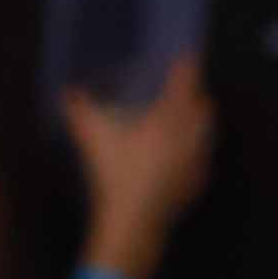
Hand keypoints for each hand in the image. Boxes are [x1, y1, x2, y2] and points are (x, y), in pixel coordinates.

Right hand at [61, 60, 212, 270]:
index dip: (187, 69)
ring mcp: (197, 163)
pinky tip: (184, 153)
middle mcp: (189, 139)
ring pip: (208, 133)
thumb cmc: (114, 176)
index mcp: (167, 123)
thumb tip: (69, 91)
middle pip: (203, 108)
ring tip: (186, 116)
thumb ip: (80, 111)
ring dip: (200, 121)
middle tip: (183, 88)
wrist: (134, 222)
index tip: (188, 56)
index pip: (184, 87)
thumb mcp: (92, 140)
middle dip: (196, 95)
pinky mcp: (198, 183)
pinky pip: (204, 158)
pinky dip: (197, 149)